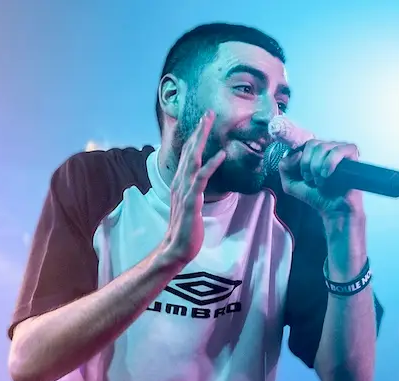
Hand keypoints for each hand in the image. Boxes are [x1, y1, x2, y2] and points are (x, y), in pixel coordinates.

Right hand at [161, 111, 225, 263]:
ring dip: (202, 139)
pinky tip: (222, 154)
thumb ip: (192, 191)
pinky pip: (202, 178)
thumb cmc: (185, 229)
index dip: (196, 137)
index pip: (188, 154)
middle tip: (208, 113)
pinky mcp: (192, 200)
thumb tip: (198, 183)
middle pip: (190, 150)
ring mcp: (185, 190)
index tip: (204, 122)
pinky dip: (212, 164)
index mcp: (180, 182)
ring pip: (193, 158)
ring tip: (209, 123)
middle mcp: (180, 182)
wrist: (176, 248)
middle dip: (199, 131)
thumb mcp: (189, 205)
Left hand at [278, 139, 363, 218]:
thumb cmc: (316, 196)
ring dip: (317, 166)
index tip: (302, 174)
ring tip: (320, 180)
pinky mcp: (351, 154)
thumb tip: (297, 154)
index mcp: (314, 152)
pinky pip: (338, 150)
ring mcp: (340, 149)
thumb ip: (284, 167)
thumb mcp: (290, 183)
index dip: (299, 158)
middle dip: (307, 164)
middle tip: (310, 179)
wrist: (333, 209)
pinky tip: (327, 175)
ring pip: (323, 146)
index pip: (302, 142)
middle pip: (312, 144)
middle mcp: (327, 147)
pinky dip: (329, 163)